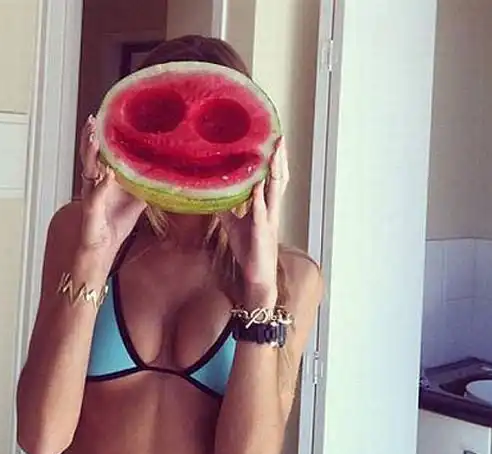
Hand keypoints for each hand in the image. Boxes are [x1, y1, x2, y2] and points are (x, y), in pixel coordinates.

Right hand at [78, 115, 145, 255]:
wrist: (105, 246)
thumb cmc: (118, 220)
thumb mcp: (138, 198)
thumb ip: (147, 183)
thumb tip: (167, 171)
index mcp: (106, 176)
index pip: (104, 151)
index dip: (104, 135)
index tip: (108, 117)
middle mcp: (96, 181)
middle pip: (91, 154)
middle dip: (91, 137)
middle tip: (93, 120)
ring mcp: (91, 193)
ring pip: (88, 169)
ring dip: (91, 153)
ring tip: (94, 138)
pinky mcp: (91, 209)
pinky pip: (95, 195)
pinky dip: (101, 185)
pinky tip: (107, 175)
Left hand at [218, 137, 288, 306]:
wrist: (257, 276)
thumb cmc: (248, 250)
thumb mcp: (233, 224)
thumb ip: (227, 207)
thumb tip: (211, 192)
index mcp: (267, 207)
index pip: (273, 178)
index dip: (274, 160)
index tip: (273, 141)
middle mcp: (272, 210)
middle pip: (279, 179)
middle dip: (280, 159)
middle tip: (279, 138)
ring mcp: (269, 220)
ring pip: (275, 191)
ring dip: (275, 171)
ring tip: (274, 153)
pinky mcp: (261, 232)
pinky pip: (261, 212)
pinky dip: (259, 199)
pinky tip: (255, 187)